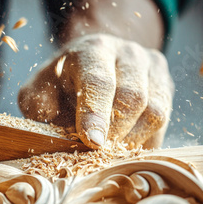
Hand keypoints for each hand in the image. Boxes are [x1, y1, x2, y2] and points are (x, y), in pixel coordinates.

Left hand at [18, 34, 173, 148]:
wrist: (85, 64)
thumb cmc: (57, 84)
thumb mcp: (37, 91)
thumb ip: (39, 106)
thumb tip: (53, 126)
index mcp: (91, 49)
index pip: (98, 82)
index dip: (95, 114)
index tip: (92, 142)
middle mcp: (127, 52)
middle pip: (132, 97)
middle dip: (115, 132)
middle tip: (98, 153)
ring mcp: (151, 66)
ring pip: (155, 110)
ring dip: (132, 139)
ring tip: (110, 153)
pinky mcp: (164, 83)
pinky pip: (163, 121)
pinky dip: (145, 141)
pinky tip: (124, 149)